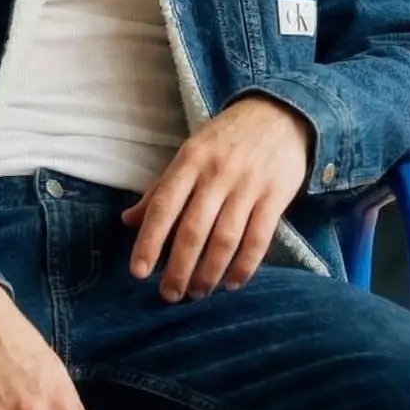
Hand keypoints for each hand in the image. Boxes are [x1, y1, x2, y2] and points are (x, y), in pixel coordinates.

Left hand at [121, 97, 312, 301]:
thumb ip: (161, 189)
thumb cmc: (227, 138)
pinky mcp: (276, 196)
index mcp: (190, 160)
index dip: (149, 241)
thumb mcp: (190, 153)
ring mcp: (249, 185)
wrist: (281, 113)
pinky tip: (231, 283)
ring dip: (209, 273)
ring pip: (225, 239)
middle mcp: (218, 173)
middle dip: (179, 268)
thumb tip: (128, 221)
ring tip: (197, 293)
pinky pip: (259, 239)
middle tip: (169, 295)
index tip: (138, 272)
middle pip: (194, 229)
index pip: (164, 205)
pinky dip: (244, 266)